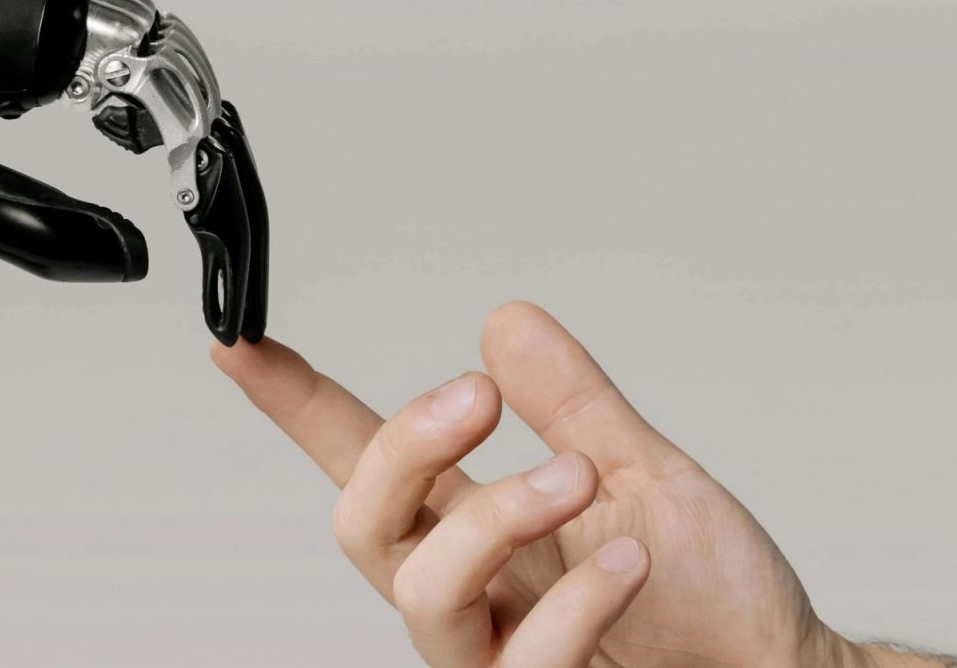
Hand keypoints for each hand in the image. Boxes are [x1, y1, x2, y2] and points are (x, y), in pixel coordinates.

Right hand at [212, 301, 871, 667]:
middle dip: (404, 450)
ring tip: (577, 482)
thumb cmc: (717, 598)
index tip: (239, 343)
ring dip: (497, 518)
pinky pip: (521, 662)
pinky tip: (626, 566)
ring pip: (422, 592)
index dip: (294, 405)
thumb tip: (504, 322)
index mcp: (477, 529)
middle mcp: (469, 595)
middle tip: (472, 399)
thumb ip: (571, 405)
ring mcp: (494, 658)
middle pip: (362, 526)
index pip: (363, 461)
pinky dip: (574, 601)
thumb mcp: (643, 474)